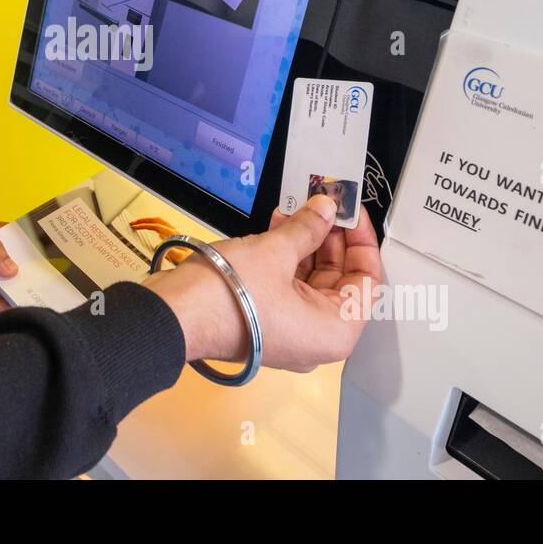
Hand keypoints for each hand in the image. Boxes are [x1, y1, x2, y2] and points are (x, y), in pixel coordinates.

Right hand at [144, 194, 381, 370]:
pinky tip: (277, 226)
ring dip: (305, 244)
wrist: (175, 315)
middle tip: (324, 204)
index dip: (362, 240)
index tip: (352, 212)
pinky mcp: (265, 324)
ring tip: (296, 210)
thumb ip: (309, 227)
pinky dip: (286, 259)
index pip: (367, 281)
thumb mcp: (277, 251)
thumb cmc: (234, 291)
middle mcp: (317, 339)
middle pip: (339, 281)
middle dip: (329, 239)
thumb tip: (327, 207)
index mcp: (335, 332)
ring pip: (311, 283)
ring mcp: (290, 334)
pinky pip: (288, 289)